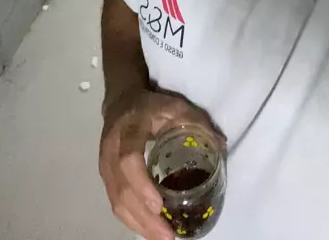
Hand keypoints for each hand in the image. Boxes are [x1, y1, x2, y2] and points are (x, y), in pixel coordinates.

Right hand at [99, 90, 222, 239]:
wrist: (121, 102)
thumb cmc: (152, 107)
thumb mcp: (175, 106)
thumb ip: (197, 123)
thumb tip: (221, 147)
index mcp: (129, 130)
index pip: (129, 159)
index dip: (141, 184)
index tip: (158, 205)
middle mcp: (112, 150)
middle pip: (122, 189)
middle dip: (144, 217)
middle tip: (168, 236)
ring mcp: (106, 166)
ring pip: (117, 201)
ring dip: (139, 225)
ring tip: (162, 239)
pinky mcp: (107, 178)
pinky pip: (116, 203)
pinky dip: (132, 221)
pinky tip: (149, 231)